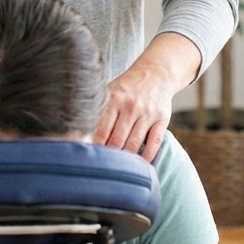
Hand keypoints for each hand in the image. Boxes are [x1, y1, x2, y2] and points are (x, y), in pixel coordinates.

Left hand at [93, 33, 200, 161]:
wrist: (156, 73)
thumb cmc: (127, 87)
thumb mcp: (110, 92)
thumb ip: (99, 112)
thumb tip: (81, 137)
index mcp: (114, 99)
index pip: (101, 130)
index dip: (95, 147)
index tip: (89, 159)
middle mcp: (131, 106)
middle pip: (117, 140)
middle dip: (109, 157)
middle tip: (101, 169)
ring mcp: (147, 113)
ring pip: (134, 144)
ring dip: (125, 160)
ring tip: (117, 171)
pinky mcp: (162, 120)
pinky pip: (154, 144)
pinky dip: (147, 157)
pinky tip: (139, 165)